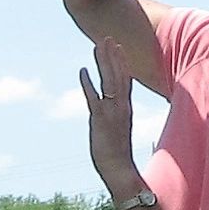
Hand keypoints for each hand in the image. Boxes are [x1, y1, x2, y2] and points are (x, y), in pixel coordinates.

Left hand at [77, 39, 141, 187]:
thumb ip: (118, 121)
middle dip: (113, 56)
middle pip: (118, 75)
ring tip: (98, 46)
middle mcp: (121, 107)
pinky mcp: (100, 120)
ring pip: (108, 81)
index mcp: (126, 109)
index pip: (125, 81)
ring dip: (103, 62)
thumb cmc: (119, 157)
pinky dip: (88, 83)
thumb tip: (115, 119)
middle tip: (108, 38)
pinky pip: (93, 97)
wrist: (119, 171)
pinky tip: (83, 70)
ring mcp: (111, 112)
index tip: (118, 48)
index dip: (121, 63)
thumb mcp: (119, 133)